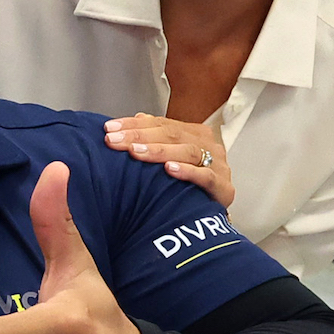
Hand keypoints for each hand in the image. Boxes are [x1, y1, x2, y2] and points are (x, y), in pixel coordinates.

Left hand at [101, 114, 230, 209]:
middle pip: (172, 134)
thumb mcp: (171, 158)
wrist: (214, 215)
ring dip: (159, 151)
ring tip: (135, 152)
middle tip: (114, 140)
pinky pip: (206, 177)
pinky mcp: (223, 188)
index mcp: (193, 134)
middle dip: (139, 136)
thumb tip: (138, 117)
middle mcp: (207, 145)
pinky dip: (187, 172)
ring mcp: (218, 165)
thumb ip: (157, 137)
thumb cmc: (190, 186)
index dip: (134, 124)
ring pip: (188, 151)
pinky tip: (169, 170)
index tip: (109, 129)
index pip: (161, 123)